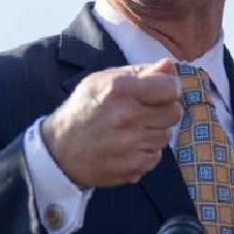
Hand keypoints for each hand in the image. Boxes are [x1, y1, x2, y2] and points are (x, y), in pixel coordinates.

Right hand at [42, 58, 182, 187]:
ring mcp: (131, 146)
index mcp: (120, 91)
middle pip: (174, 112)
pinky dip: (146, 151)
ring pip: (166, 135)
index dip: (168, 88)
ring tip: (131, 129)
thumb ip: (139, 72)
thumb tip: (169, 65)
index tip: (159, 92)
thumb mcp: (103, 80)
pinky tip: (127, 146)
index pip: (170, 88)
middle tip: (145, 111)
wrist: (60, 151)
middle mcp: (127, 118)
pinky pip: (156, 156)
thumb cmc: (84, 109)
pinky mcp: (133, 167)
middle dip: (164, 110)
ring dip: (154, 131)